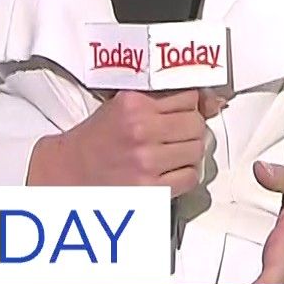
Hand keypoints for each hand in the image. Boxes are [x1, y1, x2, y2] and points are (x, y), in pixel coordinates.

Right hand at [27, 90, 223, 194]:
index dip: (190, 104)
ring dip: (190, 152)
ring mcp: (146, 160)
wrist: (70, 171)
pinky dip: (186, 174)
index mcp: (133, 103)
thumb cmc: (98, 138)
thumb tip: (214, 102)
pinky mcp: (149, 188)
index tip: (185, 110)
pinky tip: (171, 171)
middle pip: (196, 123)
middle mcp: (140, 129)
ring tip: (173, 152)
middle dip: (192, 128)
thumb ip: (164, 99)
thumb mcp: (124, 106)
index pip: (187, 95)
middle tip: (178, 134)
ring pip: (197, 150)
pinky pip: (190, 177)